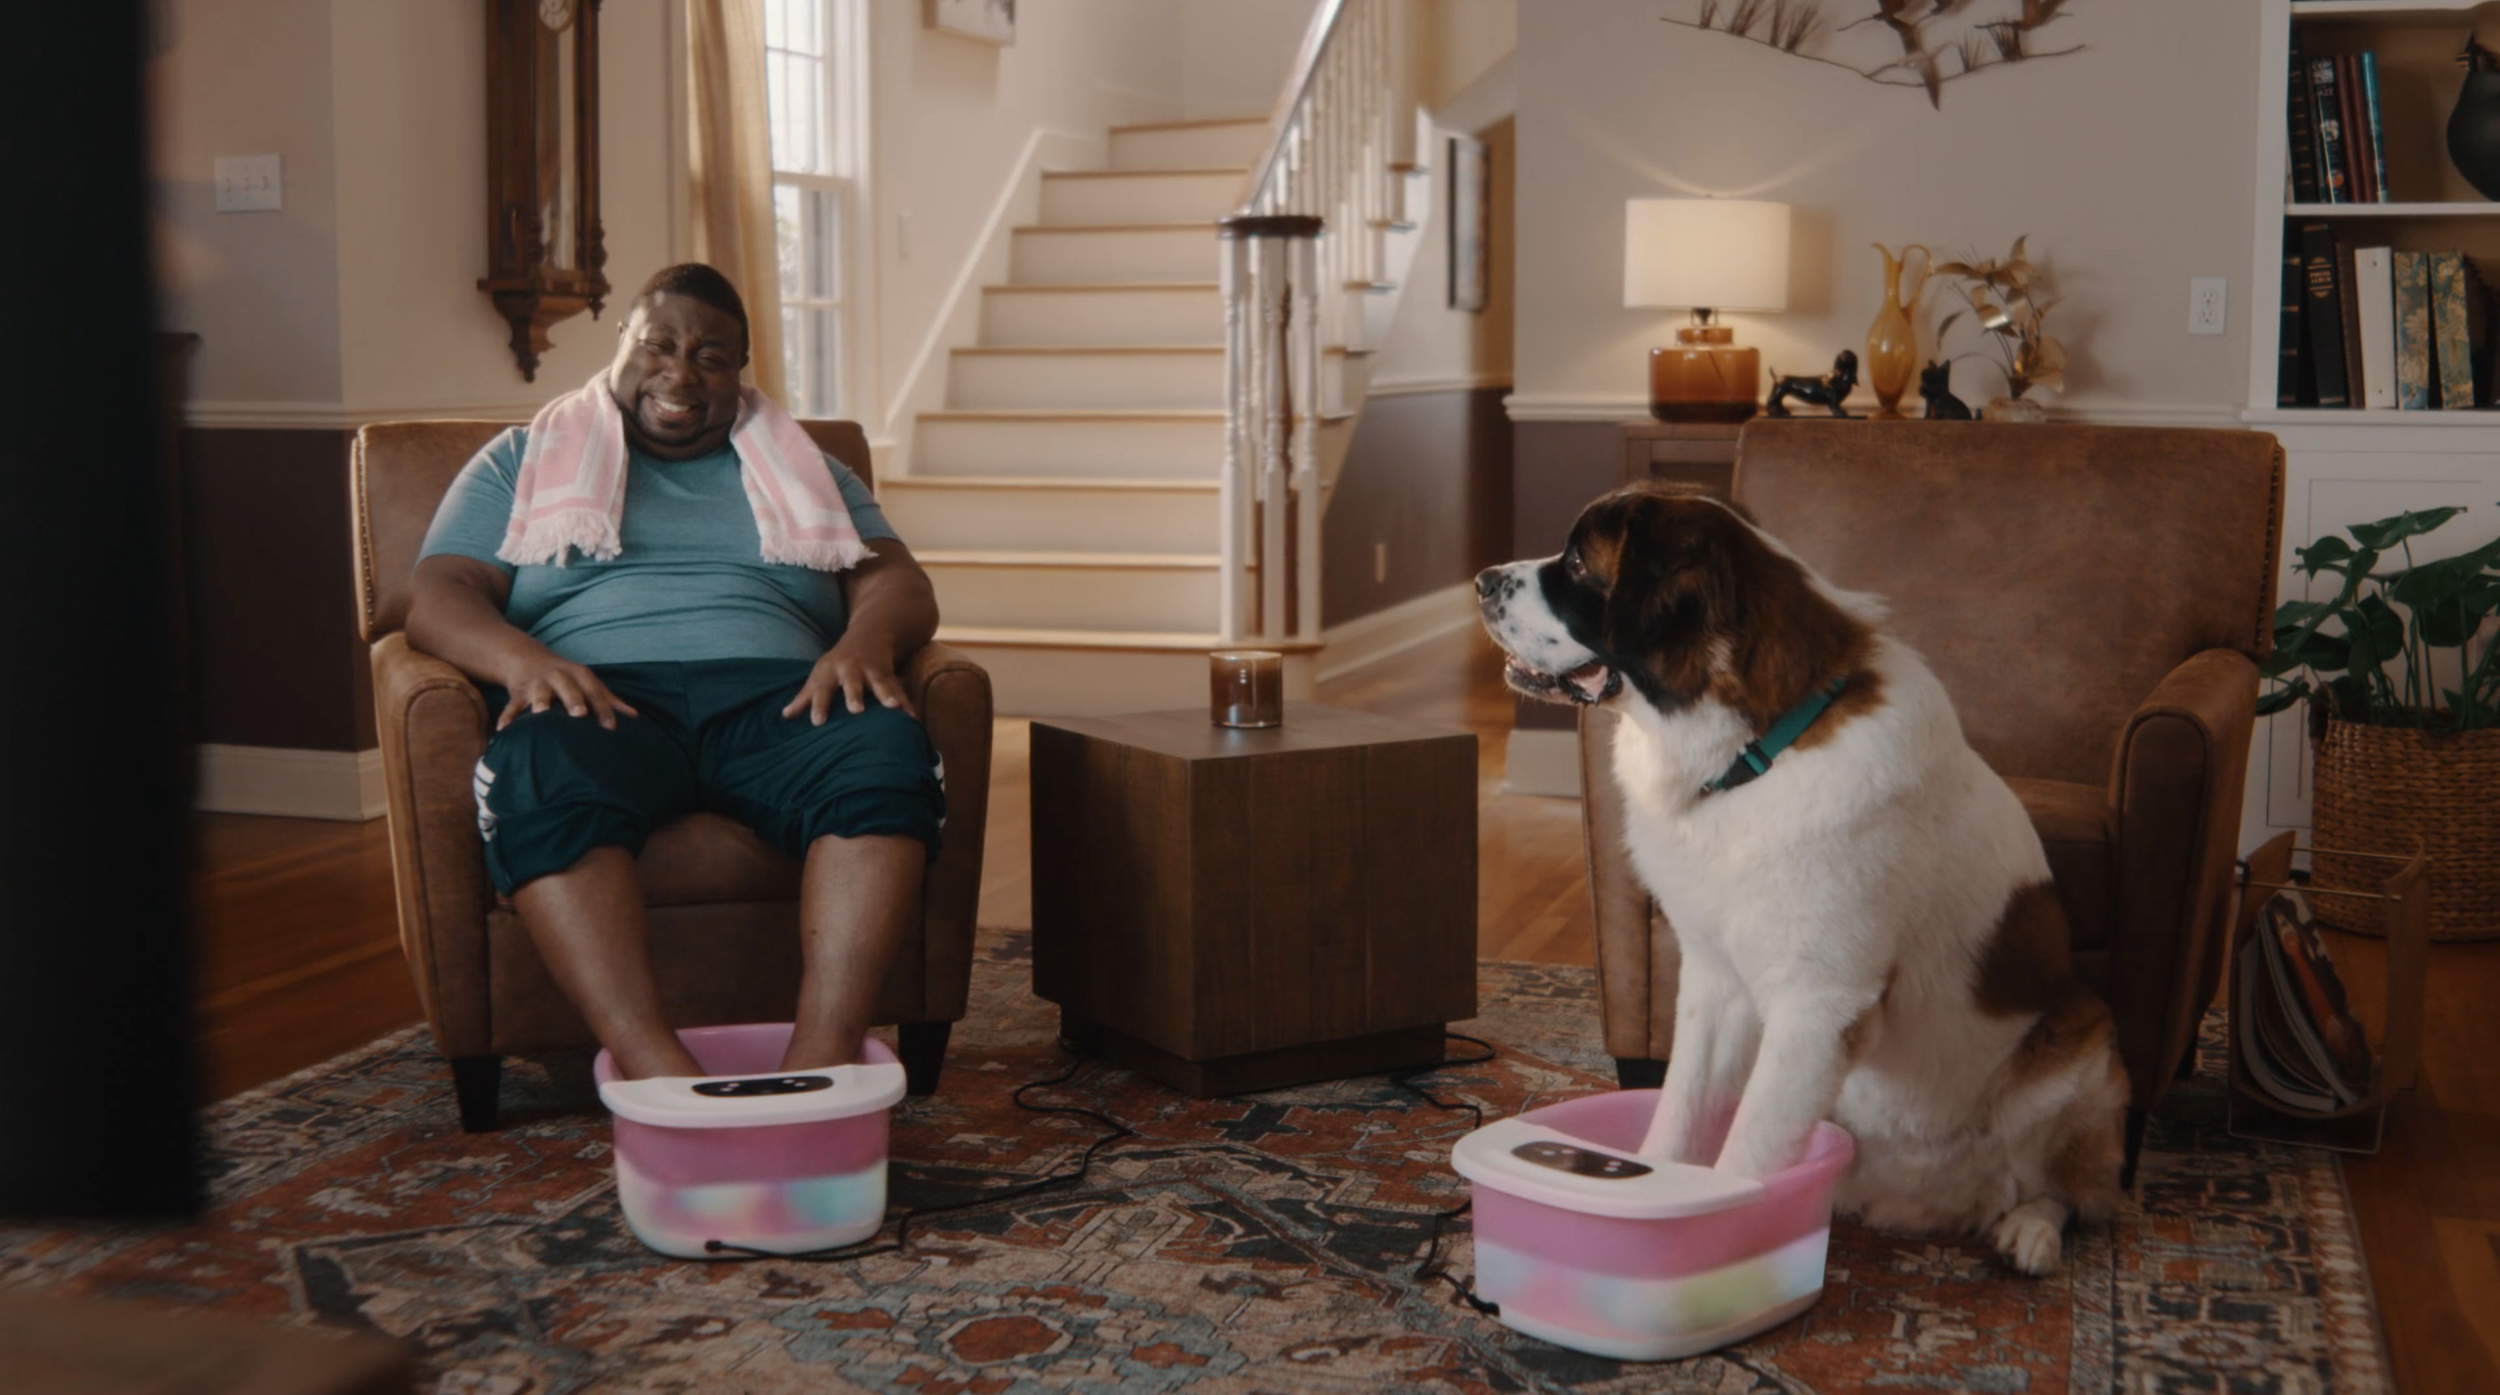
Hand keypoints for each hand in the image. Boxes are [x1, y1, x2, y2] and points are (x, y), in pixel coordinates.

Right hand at [496, 657, 639, 730]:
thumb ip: (609, 700)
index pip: (595, 692)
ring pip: (539, 693)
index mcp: (579, 676)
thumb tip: (635, 716)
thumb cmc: (566, 677)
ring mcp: (538, 683)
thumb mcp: (587, 683)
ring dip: (540, 703)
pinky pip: (512, 705)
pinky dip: (508, 717)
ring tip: (540, 715)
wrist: (525, 657)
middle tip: (580, 715)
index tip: (610, 728)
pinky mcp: (518, 691)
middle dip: (573, 699)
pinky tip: (503, 730)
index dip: (604, 709)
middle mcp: (559, 677)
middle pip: (568, 688)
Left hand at [782, 629, 915, 723]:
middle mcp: (852, 669)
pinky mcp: (891, 674)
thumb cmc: (839, 662)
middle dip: (854, 695)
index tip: (817, 723)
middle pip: (852, 683)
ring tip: (893, 709)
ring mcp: (873, 670)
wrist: (871, 634)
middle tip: (856, 710)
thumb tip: (785, 716)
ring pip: (880, 682)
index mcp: (831, 671)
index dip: (819, 705)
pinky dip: (906, 704)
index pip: (822, 689)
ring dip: (887, 695)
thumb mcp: (821, 675)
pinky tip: (912, 719)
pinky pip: (899, 690)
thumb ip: (806, 697)